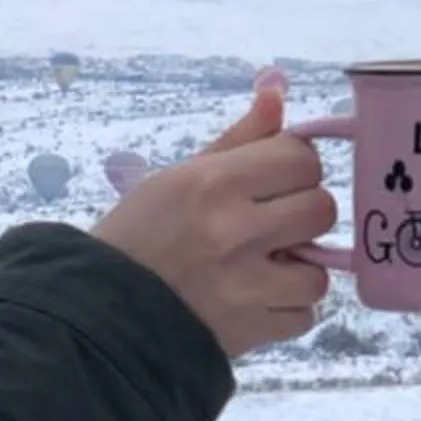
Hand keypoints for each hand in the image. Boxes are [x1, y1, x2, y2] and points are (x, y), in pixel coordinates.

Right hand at [87, 70, 337, 360]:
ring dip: (297, 272)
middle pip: (321, 208)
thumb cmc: (137, 237)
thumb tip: (277, 91)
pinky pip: (303, 316)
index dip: (294, 169)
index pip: (302, 158)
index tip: (274, 183)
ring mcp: (245, 284)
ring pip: (319, 270)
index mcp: (214, 182)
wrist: (99, 313)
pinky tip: (255, 302)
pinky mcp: (250, 330)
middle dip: (301, 217)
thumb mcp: (176, 178)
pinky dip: (285, 311)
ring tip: (263, 272)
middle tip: (271, 228)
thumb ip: (236, 140)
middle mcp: (234, 230)